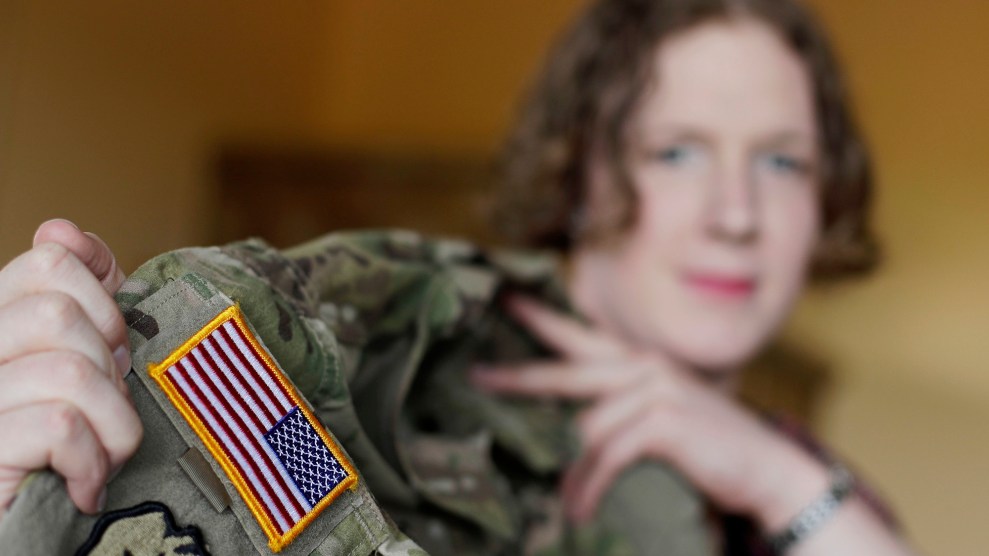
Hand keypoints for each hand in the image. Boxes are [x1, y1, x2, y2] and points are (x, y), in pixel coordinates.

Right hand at [0, 220, 142, 519]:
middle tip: (104, 406)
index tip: (112, 341)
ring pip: (68, 366)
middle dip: (109, 363)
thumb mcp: (78, 368)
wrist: (26, 538)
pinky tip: (82, 486)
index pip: (47, 261)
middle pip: (58, 310)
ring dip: (111, 420)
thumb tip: (67, 232)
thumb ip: (79, 306)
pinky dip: (91, 458)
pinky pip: (60, 424)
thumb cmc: (57, 453)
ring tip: (99, 455)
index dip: (101, 295)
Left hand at [470, 295, 827, 528]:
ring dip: (571, 475)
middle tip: (478, 374)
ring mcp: (655, 390)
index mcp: (642, 363)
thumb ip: (621, 412)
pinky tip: (580, 508)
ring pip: (586, 429)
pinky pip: (607, 454)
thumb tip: (571, 428)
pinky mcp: (663, 421)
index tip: (508, 300)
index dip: (544, 318)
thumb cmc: (713, 449)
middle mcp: (645, 367)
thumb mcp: (663, 419)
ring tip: (564, 503)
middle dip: (520, 375)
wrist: (770, 470)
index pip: (584, 335)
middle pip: (568, 370)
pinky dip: (590, 485)